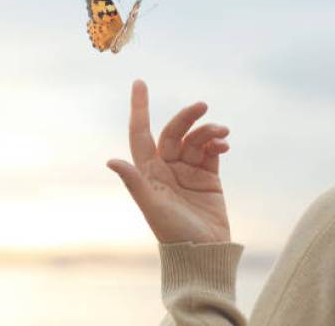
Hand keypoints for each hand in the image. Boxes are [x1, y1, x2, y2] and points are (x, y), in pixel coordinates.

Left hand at [106, 79, 232, 243]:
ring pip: (196, 139)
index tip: (139, 82)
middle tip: (203, 106)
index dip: (139, 108)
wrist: (205, 252)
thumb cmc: (174, 234)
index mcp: (148, 172)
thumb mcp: (153, 207)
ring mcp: (188, 171)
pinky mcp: (209, 177)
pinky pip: (212, 150)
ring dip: (208, 131)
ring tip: (222, 132)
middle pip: (174, 132)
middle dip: (187, 117)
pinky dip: (217, 142)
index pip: (141, 133)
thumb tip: (110, 160)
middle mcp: (167, 168)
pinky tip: (224, 143)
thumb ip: (135, 182)